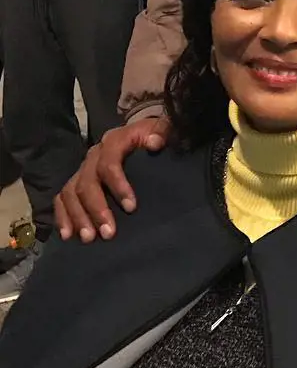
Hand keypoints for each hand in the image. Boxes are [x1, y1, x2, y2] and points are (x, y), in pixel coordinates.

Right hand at [53, 117, 170, 242]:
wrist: (142, 134)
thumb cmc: (154, 135)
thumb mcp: (163, 129)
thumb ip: (161, 132)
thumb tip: (154, 143)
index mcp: (114, 141)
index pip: (109, 163)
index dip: (118, 185)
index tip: (131, 207)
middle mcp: (94, 154)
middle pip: (87, 182)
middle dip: (97, 209)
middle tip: (109, 233)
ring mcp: (83, 168)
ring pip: (71, 192)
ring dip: (78, 217)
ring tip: (89, 238)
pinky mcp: (76, 181)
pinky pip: (62, 198)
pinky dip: (63, 216)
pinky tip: (67, 235)